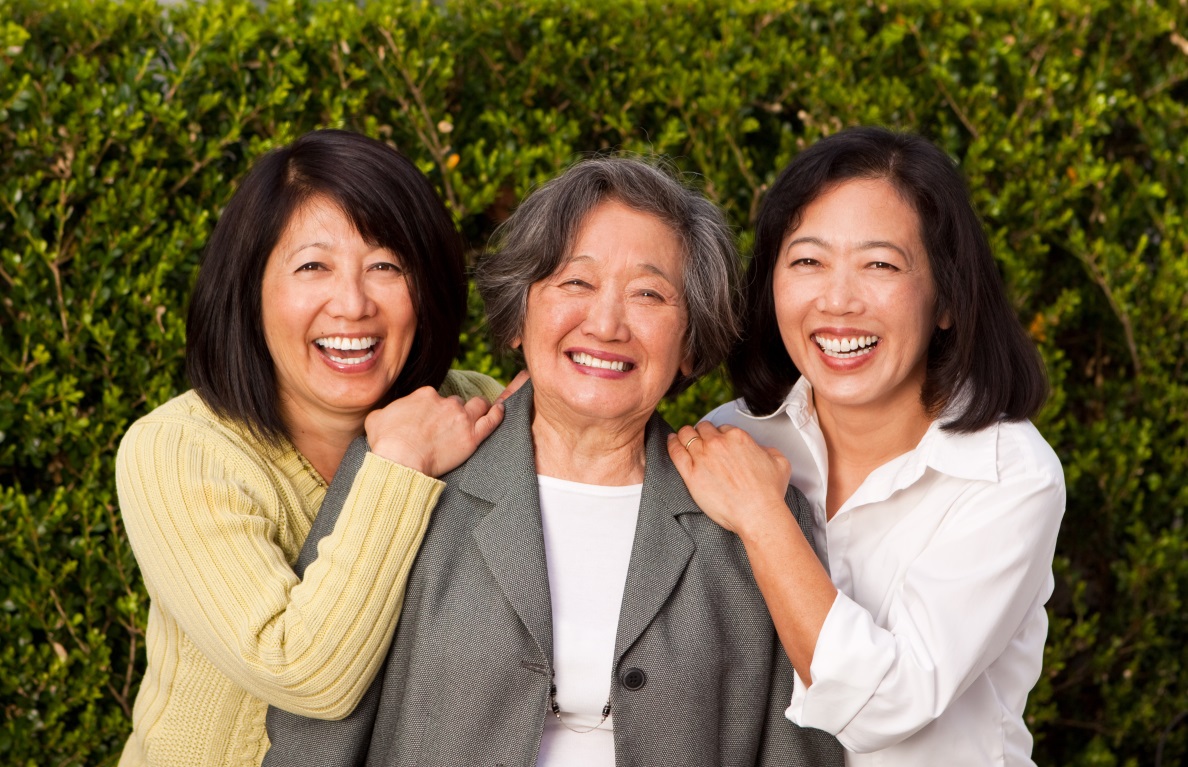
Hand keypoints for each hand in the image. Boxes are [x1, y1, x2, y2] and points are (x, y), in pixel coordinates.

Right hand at [364, 372, 525, 475]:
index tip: (432, 421)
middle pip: (456, 402)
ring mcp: (461, 418)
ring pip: (477, 406)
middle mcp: (445, 402)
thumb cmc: (386, 442)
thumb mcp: (376, 418)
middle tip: (450, 426)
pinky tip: (501, 410)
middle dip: (454, 412)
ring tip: (480, 415)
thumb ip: (385, 411)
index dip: (435, 409)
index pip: (436, 398)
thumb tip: (384, 414)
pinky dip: (498, 413)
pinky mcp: (472, 437)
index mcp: (424, 395)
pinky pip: (492, 420)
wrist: (401, 460)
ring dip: (479, 409)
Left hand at [667, 423, 792, 536]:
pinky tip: (671, 442)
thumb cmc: (768, 493)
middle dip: (702, 433)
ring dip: (685, 435)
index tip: (717, 442)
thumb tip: (760, 450)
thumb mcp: (779, 462)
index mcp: (738, 437)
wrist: (758, 513)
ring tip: (682, 438)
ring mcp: (702, 456)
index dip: (719, 435)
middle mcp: (718, 443)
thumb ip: (767, 450)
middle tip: (700, 440)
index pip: (722, 428)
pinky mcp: (691, 473)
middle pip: (703, 429)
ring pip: (686, 435)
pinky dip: (671, 444)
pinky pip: (675, 451)